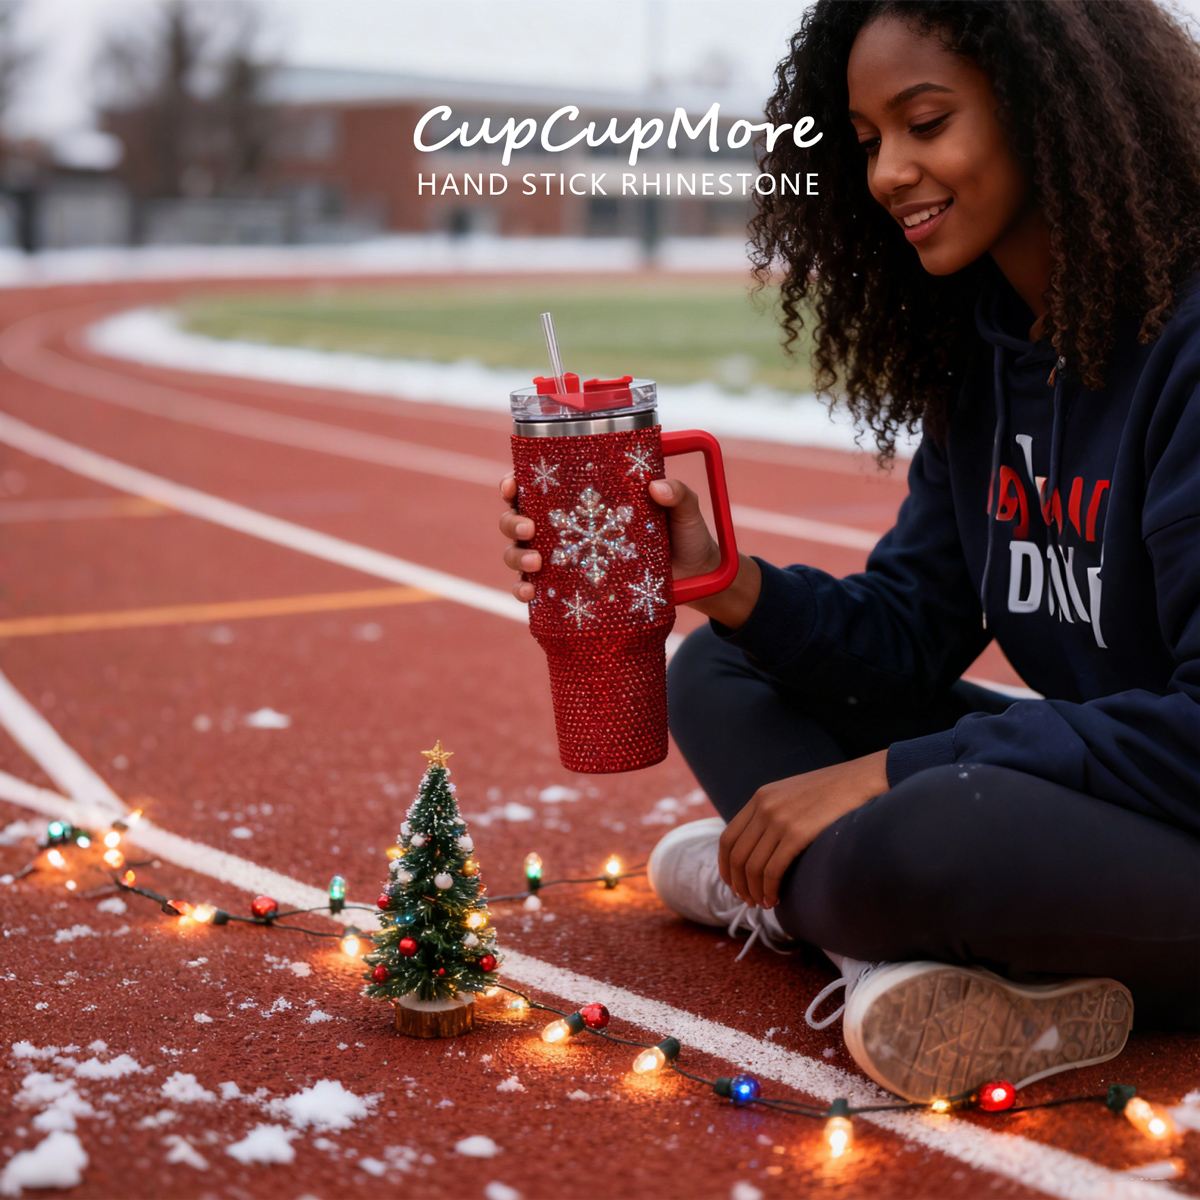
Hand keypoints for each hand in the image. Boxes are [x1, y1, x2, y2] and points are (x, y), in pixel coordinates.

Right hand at [498, 472, 734, 605]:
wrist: (695, 578)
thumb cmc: (684, 536)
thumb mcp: (684, 510)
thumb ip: (677, 494)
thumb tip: (657, 487)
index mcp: (583, 501)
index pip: (538, 487)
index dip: (515, 483)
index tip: (513, 484)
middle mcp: (566, 528)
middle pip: (518, 519)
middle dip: (513, 521)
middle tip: (530, 528)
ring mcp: (565, 559)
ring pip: (518, 552)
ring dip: (516, 556)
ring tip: (535, 564)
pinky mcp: (571, 588)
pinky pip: (534, 589)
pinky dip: (523, 590)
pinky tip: (529, 594)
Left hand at [719, 751, 888, 908]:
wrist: (862, 779)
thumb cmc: (832, 792)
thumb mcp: (793, 794)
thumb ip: (773, 813)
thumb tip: (761, 848)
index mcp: (760, 797)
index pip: (727, 838)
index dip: (725, 866)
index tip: (733, 884)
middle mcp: (764, 807)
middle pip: (737, 856)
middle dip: (738, 884)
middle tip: (749, 901)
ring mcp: (779, 819)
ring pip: (753, 866)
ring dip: (755, 891)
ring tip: (764, 903)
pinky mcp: (798, 833)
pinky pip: (773, 870)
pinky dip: (770, 889)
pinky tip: (776, 898)